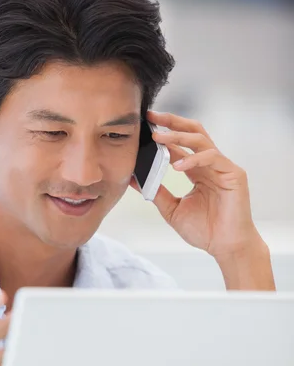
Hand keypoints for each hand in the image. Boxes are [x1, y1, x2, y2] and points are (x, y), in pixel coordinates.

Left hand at [131, 110, 262, 258]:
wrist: (225, 247)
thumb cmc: (204, 231)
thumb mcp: (172, 209)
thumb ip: (155, 191)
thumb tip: (132, 178)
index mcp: (197, 170)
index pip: (180, 144)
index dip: (163, 133)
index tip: (143, 126)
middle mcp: (210, 164)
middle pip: (193, 132)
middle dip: (172, 122)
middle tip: (152, 118)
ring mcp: (222, 167)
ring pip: (201, 140)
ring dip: (179, 137)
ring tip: (159, 138)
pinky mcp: (234, 174)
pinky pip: (212, 157)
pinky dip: (193, 159)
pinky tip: (177, 166)